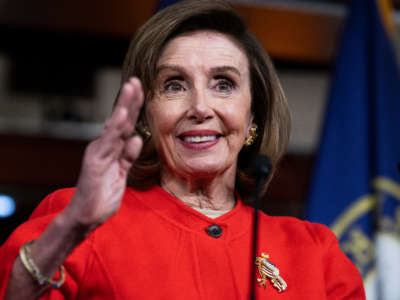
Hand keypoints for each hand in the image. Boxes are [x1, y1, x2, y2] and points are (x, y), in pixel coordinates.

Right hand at [63, 77, 143, 230]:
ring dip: (123, 106)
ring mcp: (99, 152)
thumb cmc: (102, 195)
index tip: (141, 90)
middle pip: (120, 120)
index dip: (134, 107)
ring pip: (114, 126)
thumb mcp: (121, 173)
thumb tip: (136, 139)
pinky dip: (114, 128)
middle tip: (135, 80)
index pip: (126, 125)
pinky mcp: (95, 162)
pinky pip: (107, 143)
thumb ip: (128, 156)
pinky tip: (121, 115)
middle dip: (129, 100)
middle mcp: (104, 146)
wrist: (86, 216)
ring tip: (130, 88)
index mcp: (111, 148)